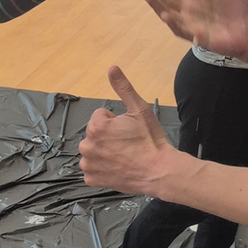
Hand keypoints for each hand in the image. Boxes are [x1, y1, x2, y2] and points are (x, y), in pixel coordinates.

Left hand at [79, 66, 172, 195]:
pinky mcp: (93, 179)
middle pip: (95, 134)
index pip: (101, 117)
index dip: (116, 122)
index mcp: (96, 127)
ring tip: (124, 156)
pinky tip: (118, 167)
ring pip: (93, 152)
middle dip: (108, 137)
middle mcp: (87, 146)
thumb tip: (112, 68)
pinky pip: (92, 170)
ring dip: (103, 152)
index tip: (129, 131)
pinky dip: (102, 169)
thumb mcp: (139, 109)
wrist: (159, 171)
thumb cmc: (150, 140)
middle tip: (128, 144)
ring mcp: (89, 165)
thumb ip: (123, 87)